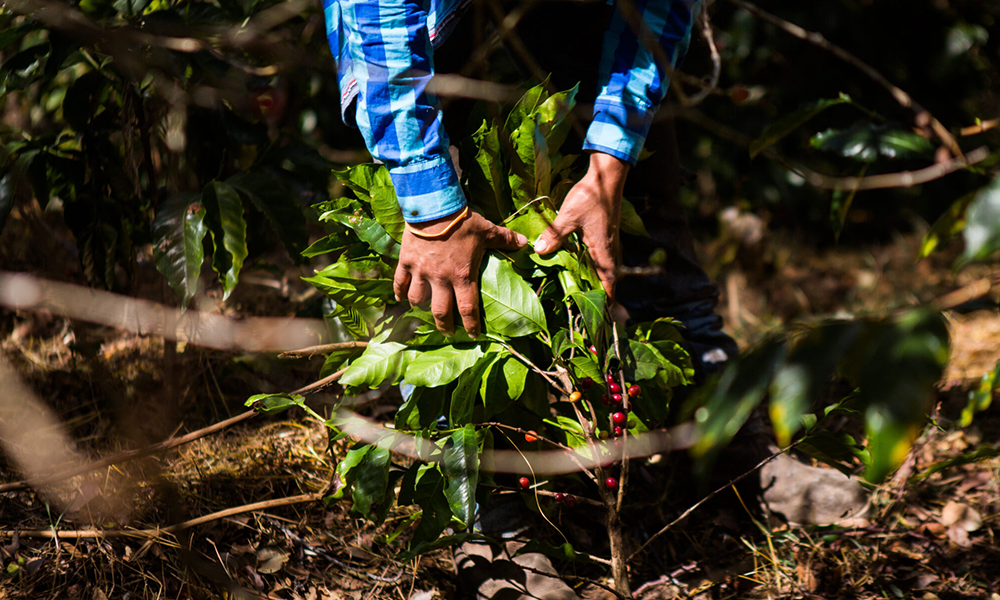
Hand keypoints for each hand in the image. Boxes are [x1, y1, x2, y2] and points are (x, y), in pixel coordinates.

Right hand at [395, 209, 527, 336]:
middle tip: (447, 332)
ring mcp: (421, 271)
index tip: (472, 335)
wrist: (433, 206)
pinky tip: (400, 300)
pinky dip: (399, 292)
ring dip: (421, 309)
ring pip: (418, 299)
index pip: (467, 309)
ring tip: (424, 313)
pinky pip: (400, 282)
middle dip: (444, 325)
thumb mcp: (487, 230)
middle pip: (441, 312)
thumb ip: (505, 239)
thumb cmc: (463, 221)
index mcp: (462, 276)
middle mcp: (441, 279)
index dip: (471, 325)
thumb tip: (526, 244)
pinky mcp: (406, 261)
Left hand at [533, 152, 629, 296]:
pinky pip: (600, 260)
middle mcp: (609, 251)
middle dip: (597, 296)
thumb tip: (539, 251)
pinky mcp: (604, 237)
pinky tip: (577, 270)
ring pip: (603, 271)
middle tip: (583, 310)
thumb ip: (555, 235)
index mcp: (603, 251)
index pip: (608, 283)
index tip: (597, 316)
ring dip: (595, 283)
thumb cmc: (590, 197)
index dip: (604, 300)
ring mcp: (608, 244)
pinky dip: (592, 270)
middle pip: (607, 281)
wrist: (606, 178)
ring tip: (580, 295)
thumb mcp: (568, 216)